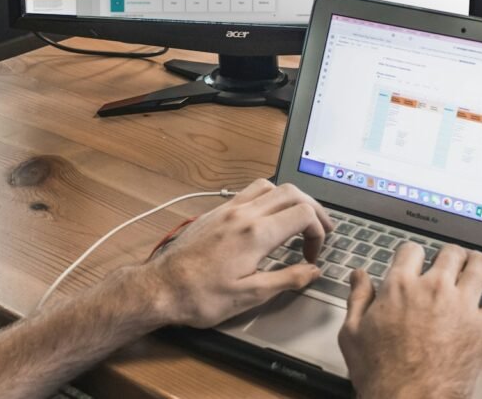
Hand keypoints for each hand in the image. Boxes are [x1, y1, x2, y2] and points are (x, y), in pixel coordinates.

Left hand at [143, 179, 333, 327]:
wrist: (161, 288)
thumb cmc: (200, 296)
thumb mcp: (250, 296)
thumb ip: (286, 279)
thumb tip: (312, 271)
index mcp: (255, 233)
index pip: (303, 213)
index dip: (319, 231)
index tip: (313, 255)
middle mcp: (242, 214)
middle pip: (290, 192)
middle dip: (313, 209)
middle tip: (321, 230)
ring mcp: (226, 209)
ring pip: (268, 186)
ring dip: (289, 199)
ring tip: (298, 220)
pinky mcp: (215, 212)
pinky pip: (248, 192)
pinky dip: (267, 198)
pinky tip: (267, 219)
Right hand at [338, 242, 481, 398]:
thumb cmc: (382, 373)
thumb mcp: (352, 333)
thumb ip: (357, 298)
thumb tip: (359, 276)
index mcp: (399, 287)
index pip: (411, 250)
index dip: (411, 253)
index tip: (413, 259)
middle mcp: (433, 290)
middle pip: (449, 254)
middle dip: (448, 254)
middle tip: (448, 259)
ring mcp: (462, 306)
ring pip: (478, 267)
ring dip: (477, 261)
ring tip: (476, 262)